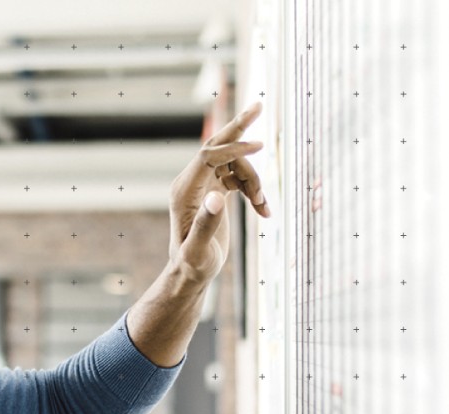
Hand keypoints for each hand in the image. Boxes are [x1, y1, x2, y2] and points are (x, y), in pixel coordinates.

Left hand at [167, 101, 270, 281]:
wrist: (190, 273)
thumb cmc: (193, 265)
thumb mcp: (198, 251)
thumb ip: (206, 225)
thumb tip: (218, 197)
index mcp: (183, 191)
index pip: (208, 156)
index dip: (234, 148)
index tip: (262, 146)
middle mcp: (190, 183)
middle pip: (216, 146)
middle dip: (239, 127)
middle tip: (260, 105)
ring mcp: (203, 185)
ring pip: (236, 165)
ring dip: (255, 181)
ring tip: (264, 206)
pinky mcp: (214, 191)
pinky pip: (238, 178)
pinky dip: (254, 190)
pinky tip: (264, 210)